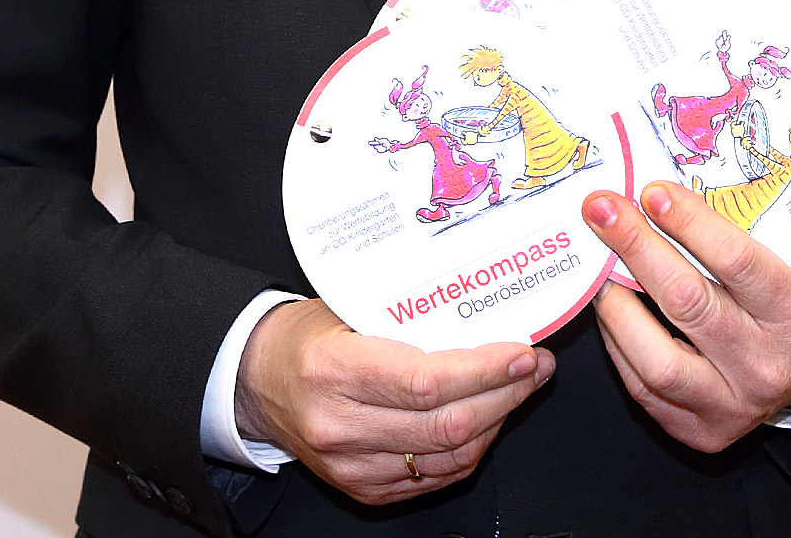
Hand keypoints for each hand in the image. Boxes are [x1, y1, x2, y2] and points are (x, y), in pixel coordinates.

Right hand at [234, 300, 552, 504]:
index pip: (426, 382)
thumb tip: (484, 302)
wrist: (254, 381)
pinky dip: (470, 448)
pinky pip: (435, 477)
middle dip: (507, 394)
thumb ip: (408, 312)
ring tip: (520, 388)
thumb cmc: (304, 337)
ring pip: (450, 456)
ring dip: (497, 422)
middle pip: (447, 424)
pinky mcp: (362, 489)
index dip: (485, 372)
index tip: (523, 352)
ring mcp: (351, 465)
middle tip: (537, 366)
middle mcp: (340, 425)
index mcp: (335, 371)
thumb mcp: (347, 305)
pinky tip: (487, 418)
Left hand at [579, 182, 790, 453]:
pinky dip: (620, 343)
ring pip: (657, 359)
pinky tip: (612, 309)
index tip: (652, 192)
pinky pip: (644, 388)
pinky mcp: (701, 430)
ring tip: (599, 267)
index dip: (689, 223)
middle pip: (688, 303)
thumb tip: (658, 200)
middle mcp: (766, 365)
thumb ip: (731, 238)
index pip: (737, 262)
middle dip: (637, 248)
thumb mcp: (787, 263)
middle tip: (604, 211)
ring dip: (617, 306)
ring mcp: (732, 406)